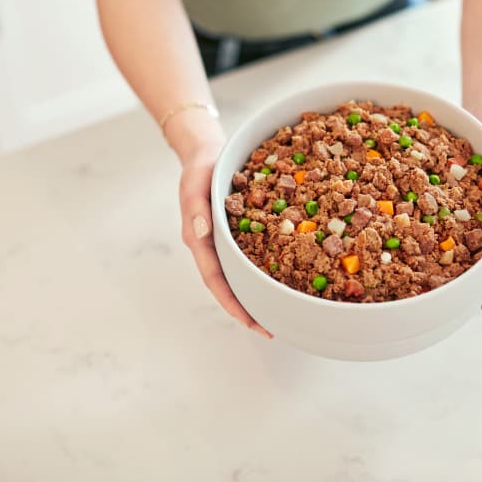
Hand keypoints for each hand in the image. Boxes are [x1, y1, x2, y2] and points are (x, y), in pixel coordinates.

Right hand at [179, 150, 272, 338]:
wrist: (206, 153)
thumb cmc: (200, 169)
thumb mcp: (195, 185)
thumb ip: (195, 208)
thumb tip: (201, 233)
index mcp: (200, 242)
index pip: (216, 281)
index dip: (233, 303)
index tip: (251, 322)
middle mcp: (213, 248)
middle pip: (230, 285)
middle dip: (249, 308)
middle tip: (272, 328)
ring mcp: (226, 242)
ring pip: (241, 274)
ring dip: (258, 292)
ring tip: (282, 309)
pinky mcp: (239, 233)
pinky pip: (252, 255)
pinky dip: (266, 268)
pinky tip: (286, 275)